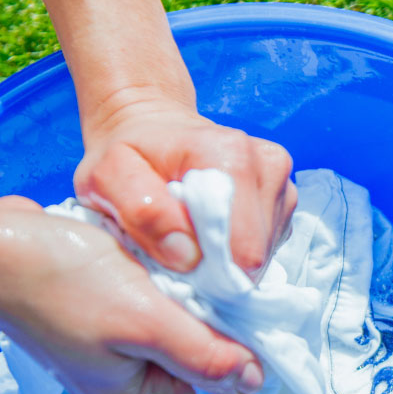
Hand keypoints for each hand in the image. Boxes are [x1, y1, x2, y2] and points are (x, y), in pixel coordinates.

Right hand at [0, 188, 264, 393]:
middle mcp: (125, 384)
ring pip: (179, 325)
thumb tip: (254, 383)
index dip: (234, 345)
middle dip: (208, 316)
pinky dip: (165, 285)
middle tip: (206, 279)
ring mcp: (113, 350)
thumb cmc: (64, 282)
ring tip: (179, 268)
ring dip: (188, 297)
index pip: (212, 381)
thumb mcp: (145, 322)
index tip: (244, 305)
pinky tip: (160, 263)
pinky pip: (156, 306)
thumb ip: (203, 355)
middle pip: (196, 353)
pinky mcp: (106, 317)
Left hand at [74, 94, 297, 278]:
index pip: (243, 247)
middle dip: (219, 264)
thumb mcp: (108, 177)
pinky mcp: (285, 196)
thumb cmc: (128, 152)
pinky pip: (268, 242)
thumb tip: (188, 256)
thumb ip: (142, 213)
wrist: (152, 123)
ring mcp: (282, 181)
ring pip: (264, 251)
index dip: (211, 270)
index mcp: (230, 156)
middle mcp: (268, 164)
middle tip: (181, 248)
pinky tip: (212, 229)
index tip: (179, 263)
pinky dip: (239, 246)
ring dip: (229, 255)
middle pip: (256, 253)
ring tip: (194, 233)